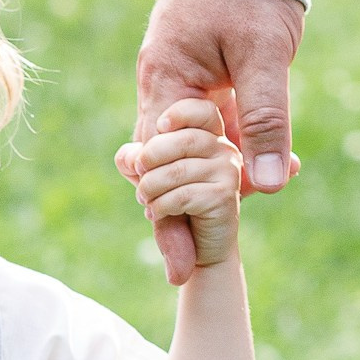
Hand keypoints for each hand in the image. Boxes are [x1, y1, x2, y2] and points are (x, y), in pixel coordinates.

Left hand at [115, 100, 242, 268]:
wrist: (195, 248)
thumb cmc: (172, 204)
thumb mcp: (149, 176)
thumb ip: (135, 159)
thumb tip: (130, 157)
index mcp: (210, 136)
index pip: (202, 111)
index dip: (179, 113)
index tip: (159, 127)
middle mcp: (225, 149)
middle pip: (182, 140)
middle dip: (149, 160)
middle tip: (140, 180)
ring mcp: (228, 171)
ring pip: (177, 170)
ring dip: (150, 189)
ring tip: (147, 201)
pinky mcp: (225, 196)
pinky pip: (183, 195)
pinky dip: (161, 206)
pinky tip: (158, 213)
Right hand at [135, 0, 303, 283]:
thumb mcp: (266, 53)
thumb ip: (265, 118)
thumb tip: (264, 186)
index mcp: (165, 83)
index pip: (156, 165)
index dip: (167, 218)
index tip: (182, 263)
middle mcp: (163, 89)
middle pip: (163, 169)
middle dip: (181, 216)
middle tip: (195, 265)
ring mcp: (181, 86)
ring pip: (189, 153)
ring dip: (213, 187)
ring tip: (237, 223)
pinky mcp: (204, 81)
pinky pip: (211, 130)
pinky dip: (233, 155)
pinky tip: (267, 172)